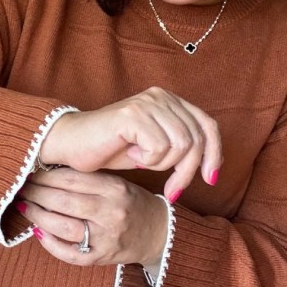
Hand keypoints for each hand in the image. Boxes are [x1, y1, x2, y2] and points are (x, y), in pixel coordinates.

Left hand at [15, 168, 168, 267]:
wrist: (159, 233)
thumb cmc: (132, 204)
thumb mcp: (118, 183)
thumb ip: (89, 179)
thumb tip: (46, 173)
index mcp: (115, 189)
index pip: (72, 179)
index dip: (45, 176)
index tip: (31, 172)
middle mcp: (111, 212)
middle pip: (64, 201)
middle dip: (36, 194)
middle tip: (21, 189)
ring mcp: (107, 238)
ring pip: (64, 227)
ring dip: (38, 216)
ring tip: (24, 208)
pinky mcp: (102, 258)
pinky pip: (70, 254)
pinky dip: (50, 243)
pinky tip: (38, 232)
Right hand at [40, 87, 221, 201]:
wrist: (72, 144)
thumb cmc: (111, 149)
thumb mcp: (154, 150)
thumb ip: (181, 149)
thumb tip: (212, 167)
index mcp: (170, 100)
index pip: (208, 126)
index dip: (214, 155)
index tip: (209, 180)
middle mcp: (162, 96)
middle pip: (197, 140)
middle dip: (187, 172)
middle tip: (171, 190)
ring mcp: (147, 102)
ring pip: (180, 145)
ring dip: (162, 164)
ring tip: (140, 160)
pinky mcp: (133, 114)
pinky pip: (159, 147)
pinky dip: (147, 160)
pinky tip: (129, 153)